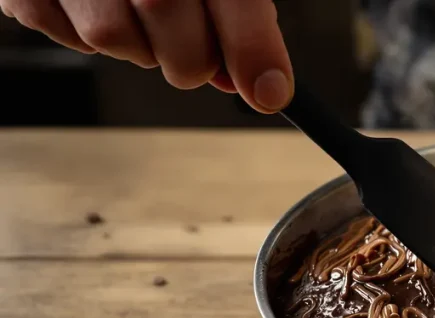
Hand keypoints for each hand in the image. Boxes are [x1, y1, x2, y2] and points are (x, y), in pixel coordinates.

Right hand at [0, 0, 293, 112]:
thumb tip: (259, 84)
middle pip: (168, 16)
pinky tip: (95, 8)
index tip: (271, 94)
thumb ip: (236, 17)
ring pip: (114, 37)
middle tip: (192, 51)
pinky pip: (67, 36)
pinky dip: (87, 37)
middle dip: (191, 57)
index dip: (253, 48)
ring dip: (138, 47)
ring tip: (136, 16)